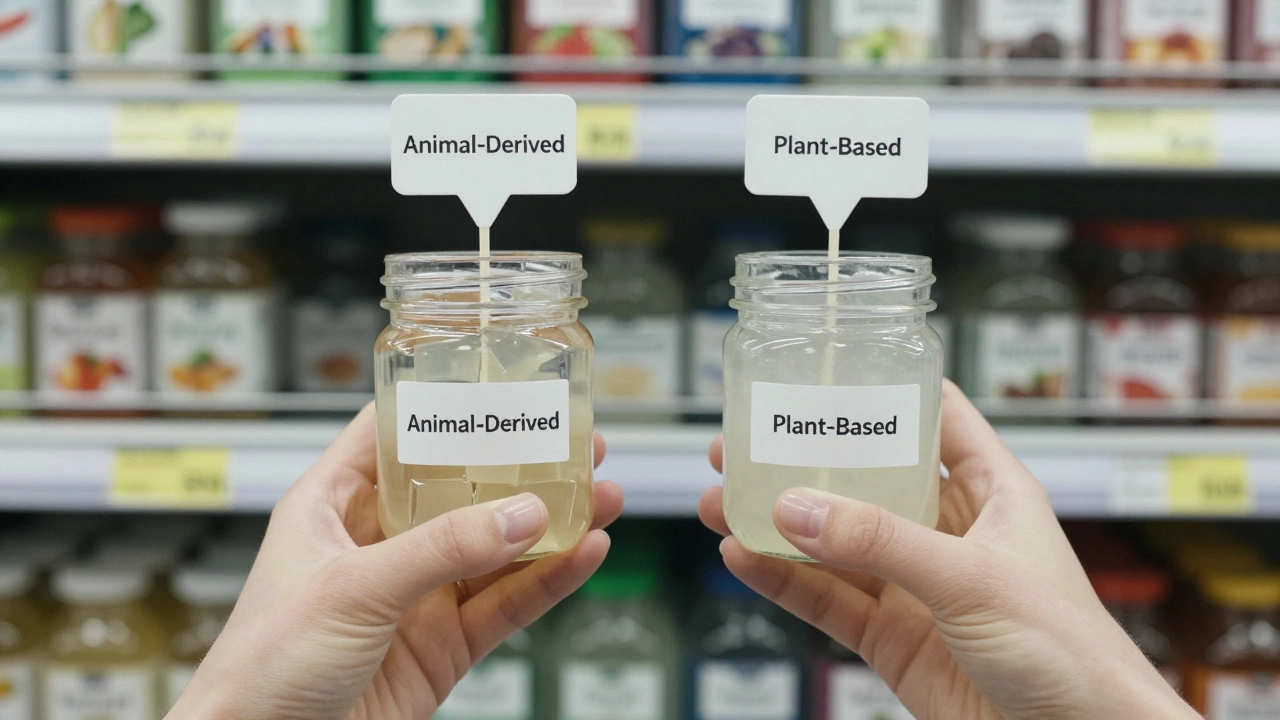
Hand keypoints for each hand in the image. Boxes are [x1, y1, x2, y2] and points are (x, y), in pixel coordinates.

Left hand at [170, 404, 621, 719]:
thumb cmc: (260, 669)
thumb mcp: (351, 589)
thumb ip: (441, 550)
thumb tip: (520, 514)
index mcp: (332, 506)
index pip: (391, 435)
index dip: (444, 407)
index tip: (498, 387)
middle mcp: (376, 545)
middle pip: (462, 491)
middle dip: (519, 469)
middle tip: (574, 444)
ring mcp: (414, 597)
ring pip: (495, 550)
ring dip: (549, 526)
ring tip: (601, 496)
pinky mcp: (442, 647)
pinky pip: (505, 606)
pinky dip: (549, 582)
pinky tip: (583, 555)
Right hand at [699, 381, 1197, 719]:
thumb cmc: (1073, 653)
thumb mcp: (975, 579)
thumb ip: (882, 543)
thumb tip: (797, 507)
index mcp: (991, 491)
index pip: (934, 418)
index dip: (882, 391)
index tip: (823, 373)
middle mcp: (949, 531)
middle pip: (863, 479)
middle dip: (803, 460)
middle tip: (744, 442)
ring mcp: (916, 585)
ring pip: (833, 542)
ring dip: (777, 522)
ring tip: (721, 498)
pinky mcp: (892, 638)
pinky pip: (827, 599)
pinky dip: (782, 580)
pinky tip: (742, 558)